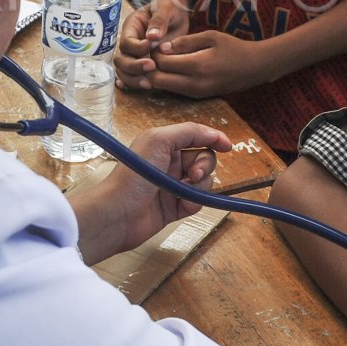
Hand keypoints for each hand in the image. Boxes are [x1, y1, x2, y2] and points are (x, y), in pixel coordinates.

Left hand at [82, 122, 231, 258]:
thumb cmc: (134, 174)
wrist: (119, 213)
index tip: (228, 146)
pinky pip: (197, 202)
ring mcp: (173, 186)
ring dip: (200, 186)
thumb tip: (214, 135)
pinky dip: (193, 203)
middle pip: (204, 159)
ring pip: (204, 182)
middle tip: (193, 173)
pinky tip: (180, 206)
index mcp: (164, 145)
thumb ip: (188, 132)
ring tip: (185, 191)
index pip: (196, 137)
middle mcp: (169, 164)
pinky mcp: (174, 208)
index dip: (213, 139)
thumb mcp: (159, 140)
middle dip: (204, 165)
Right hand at [115, 0, 189, 89]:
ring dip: (134, 79)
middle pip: (121, 59)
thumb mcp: (166, 8)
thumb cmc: (169, 7)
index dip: (137, 48)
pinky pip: (133, 75)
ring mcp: (134, 54)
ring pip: (124, 71)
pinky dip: (134, 83)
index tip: (151, 47)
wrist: (177, 12)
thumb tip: (152, 36)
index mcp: (131, 27)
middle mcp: (129, 42)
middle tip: (152, 67)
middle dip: (134, 66)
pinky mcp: (142, 62)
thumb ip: (159, 20)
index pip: (126, 42)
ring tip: (151, 83)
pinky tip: (142, 87)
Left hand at [145, 30, 264, 97]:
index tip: (153, 43)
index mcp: (197, 65)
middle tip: (152, 55)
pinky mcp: (199, 97)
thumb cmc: (234, 48)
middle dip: (150, 68)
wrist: (255, 68)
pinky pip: (176, 91)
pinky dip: (168, 81)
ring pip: (165, 88)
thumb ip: (185, 42)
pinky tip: (171, 69)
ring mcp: (196, 93)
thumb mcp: (210, 37)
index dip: (153, 53)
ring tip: (161, 60)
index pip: (162, 63)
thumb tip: (162, 48)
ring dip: (158, 76)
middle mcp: (194, 83)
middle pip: (158, 81)